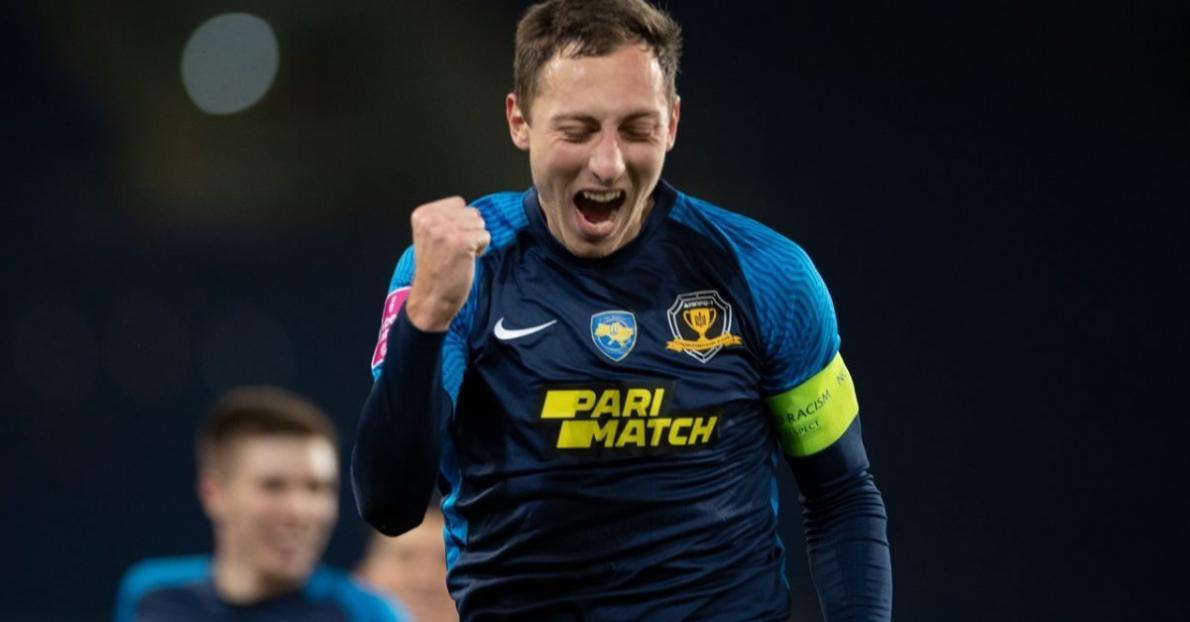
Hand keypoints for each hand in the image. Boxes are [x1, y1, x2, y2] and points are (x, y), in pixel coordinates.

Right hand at [405, 197, 489, 331]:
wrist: (430, 297)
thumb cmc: (434, 270)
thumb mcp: (429, 236)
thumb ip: (444, 220)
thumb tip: (472, 212)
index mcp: (422, 214)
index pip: (458, 203)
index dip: (459, 222)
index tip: (447, 241)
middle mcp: (432, 219)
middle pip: (471, 212)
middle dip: (468, 230)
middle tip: (454, 251)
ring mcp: (447, 230)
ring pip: (480, 223)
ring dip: (475, 239)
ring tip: (459, 255)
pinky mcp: (462, 242)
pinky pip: (485, 236)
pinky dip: (481, 249)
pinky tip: (466, 260)